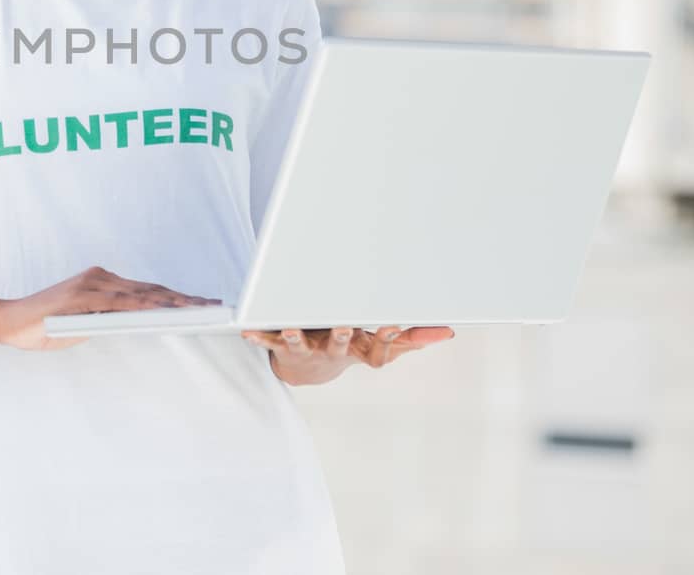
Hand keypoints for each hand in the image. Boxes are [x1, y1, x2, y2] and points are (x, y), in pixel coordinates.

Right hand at [0, 266, 221, 350]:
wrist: (8, 322)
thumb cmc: (44, 325)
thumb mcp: (84, 324)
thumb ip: (108, 320)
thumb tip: (138, 326)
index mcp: (102, 283)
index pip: (147, 290)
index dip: (176, 296)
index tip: (202, 303)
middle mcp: (100, 277)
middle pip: (151, 289)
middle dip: (184, 298)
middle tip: (213, 305)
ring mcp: (91, 284)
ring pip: (141, 293)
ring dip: (172, 301)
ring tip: (198, 309)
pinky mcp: (82, 295)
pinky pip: (120, 301)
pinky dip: (145, 305)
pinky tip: (164, 310)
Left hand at [241, 324, 454, 385]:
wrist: (307, 369)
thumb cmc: (347, 348)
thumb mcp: (379, 346)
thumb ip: (410, 339)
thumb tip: (447, 332)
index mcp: (359, 350)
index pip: (378, 350)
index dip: (387, 339)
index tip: (394, 323)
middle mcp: (333, 351)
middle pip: (339, 345)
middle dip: (342, 336)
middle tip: (344, 325)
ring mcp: (307, 349)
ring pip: (301, 345)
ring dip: (296, 337)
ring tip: (290, 328)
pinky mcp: (282, 346)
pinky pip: (268, 341)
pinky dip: (258, 337)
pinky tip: (247, 331)